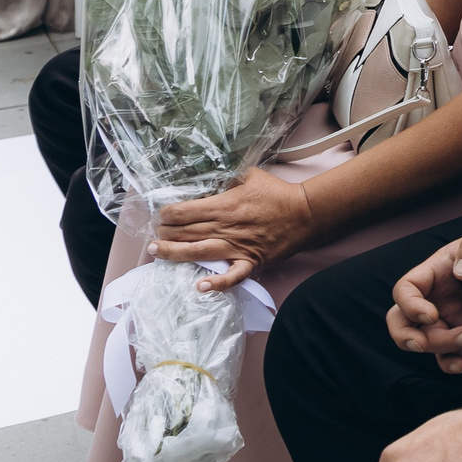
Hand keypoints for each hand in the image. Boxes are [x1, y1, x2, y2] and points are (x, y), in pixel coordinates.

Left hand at [150, 166, 319, 288]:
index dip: (167, 213)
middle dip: (164, 233)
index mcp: (224, 205)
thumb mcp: (251, 175)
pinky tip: (200, 287)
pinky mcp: (250, 261)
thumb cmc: (277, 193)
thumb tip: (210, 174)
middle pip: (185, 232)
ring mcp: (237, 247)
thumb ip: (228, 175)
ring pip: (197, 252)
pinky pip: (232, 275)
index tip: (161, 214)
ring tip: (157, 253)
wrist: (305, 213)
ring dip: (173, 254)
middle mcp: (225, 227)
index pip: (185, 211)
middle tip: (155, 234)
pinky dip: (217, 283)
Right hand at [385, 214, 461, 374]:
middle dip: (410, 336)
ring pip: (426, 340)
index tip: (431, 315)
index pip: (406, 289)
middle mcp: (438, 295)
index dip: (409, 305)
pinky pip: (448, 352)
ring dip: (441, 347)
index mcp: (437, 270)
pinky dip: (450, 362)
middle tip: (428, 341)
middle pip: (403, 321)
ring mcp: (451, 315)